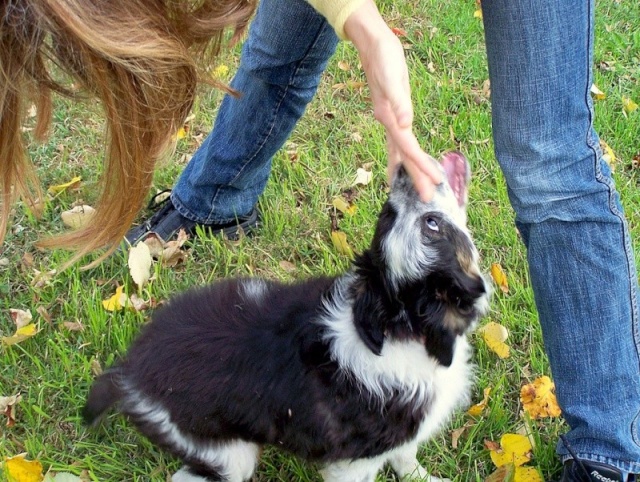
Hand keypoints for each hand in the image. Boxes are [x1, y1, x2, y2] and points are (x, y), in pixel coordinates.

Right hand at [343, 0, 441, 200]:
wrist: (371, 45)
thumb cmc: (382, 58)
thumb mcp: (392, 76)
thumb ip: (398, 101)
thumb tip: (405, 124)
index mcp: (390, 117)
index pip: (407, 148)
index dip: (420, 165)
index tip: (433, 181)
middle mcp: (389, 122)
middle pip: (403, 156)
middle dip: (416, 176)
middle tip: (427, 198)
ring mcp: (389, 119)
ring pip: (400, 151)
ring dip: (409, 170)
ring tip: (418, 188)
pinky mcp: (392, 113)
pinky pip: (399, 141)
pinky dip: (403, 155)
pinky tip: (404, 161)